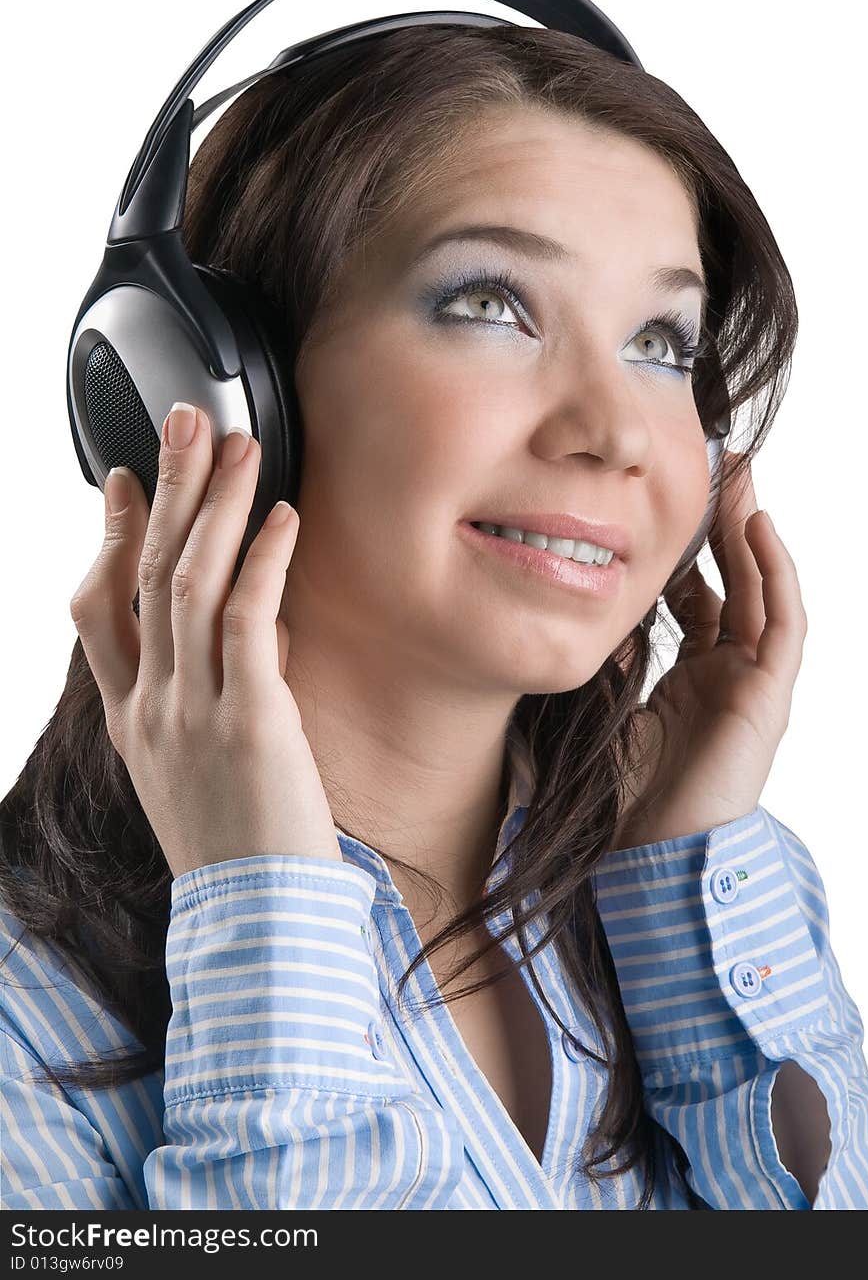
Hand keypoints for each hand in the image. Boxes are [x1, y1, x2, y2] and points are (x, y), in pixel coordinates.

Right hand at [70, 403, 341, 878]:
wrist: (257, 928)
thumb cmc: (241, 851)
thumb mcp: (204, 770)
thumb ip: (220, 696)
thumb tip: (260, 633)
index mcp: (135, 722)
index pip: (101, 611)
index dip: (110, 538)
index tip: (124, 483)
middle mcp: (153, 708)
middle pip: (145, 575)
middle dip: (167, 491)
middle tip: (185, 424)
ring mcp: (194, 712)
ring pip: (190, 584)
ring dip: (216, 507)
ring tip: (239, 446)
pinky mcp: (251, 721)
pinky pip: (249, 622)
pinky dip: (264, 563)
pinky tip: (283, 519)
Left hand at [611, 450, 806, 849]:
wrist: (652, 852)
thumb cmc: (627, 793)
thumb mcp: (608, 702)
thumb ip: (610, 653)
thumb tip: (589, 603)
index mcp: (690, 677)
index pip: (697, 596)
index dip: (686, 549)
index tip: (666, 500)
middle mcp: (726, 673)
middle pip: (733, 582)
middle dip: (723, 525)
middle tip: (714, 468)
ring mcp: (752, 682)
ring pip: (760, 589)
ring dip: (750, 531)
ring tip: (738, 478)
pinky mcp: (770, 692)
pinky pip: (782, 620)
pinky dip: (774, 572)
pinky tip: (757, 526)